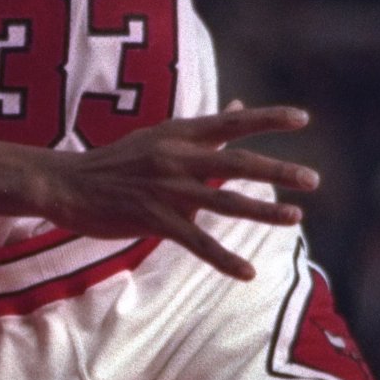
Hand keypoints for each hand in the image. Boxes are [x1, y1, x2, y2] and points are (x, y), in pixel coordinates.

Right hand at [38, 102, 317, 282]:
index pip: (232, 122)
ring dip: (263, 211)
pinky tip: (247, 273)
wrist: (65, 183)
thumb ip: (204, 129)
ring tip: (296, 218)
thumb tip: (239, 107)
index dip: (268, 119)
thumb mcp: (159, 135)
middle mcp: (176, 156)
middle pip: (237, 162)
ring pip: (224, 201)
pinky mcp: (152, 219)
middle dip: (278, 171)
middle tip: (314, 179)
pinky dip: (224, 259)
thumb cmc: (116, 161)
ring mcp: (165, 188)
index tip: (303, 118)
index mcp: (179, 133)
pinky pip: (196, 242)